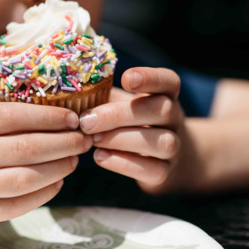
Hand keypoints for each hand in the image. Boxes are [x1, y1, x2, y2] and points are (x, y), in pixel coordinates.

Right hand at [0, 103, 90, 235]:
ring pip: (23, 179)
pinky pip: (13, 207)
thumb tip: (30, 103)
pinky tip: (55, 183)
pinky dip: (41, 195)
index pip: (9, 115)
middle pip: (24, 148)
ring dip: (57, 168)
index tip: (71, 114)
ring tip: (74, 158)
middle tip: (85, 136)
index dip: (47, 115)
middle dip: (63, 142)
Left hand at [79, 67, 187, 193]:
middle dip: (120, 115)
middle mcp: (175, 118)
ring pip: (162, 142)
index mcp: (166, 94)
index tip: (126, 78)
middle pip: (161, 110)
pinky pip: (154, 170)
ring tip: (94, 140)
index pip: (168, 80)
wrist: (157, 157)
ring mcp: (175, 146)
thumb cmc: (130, 121)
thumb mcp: (121, 103)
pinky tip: (100, 157)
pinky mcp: (166, 171)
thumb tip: (73, 93)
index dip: (150, 77)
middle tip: (87, 121)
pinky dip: (124, 164)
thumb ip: (105, 96)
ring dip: (123, 140)